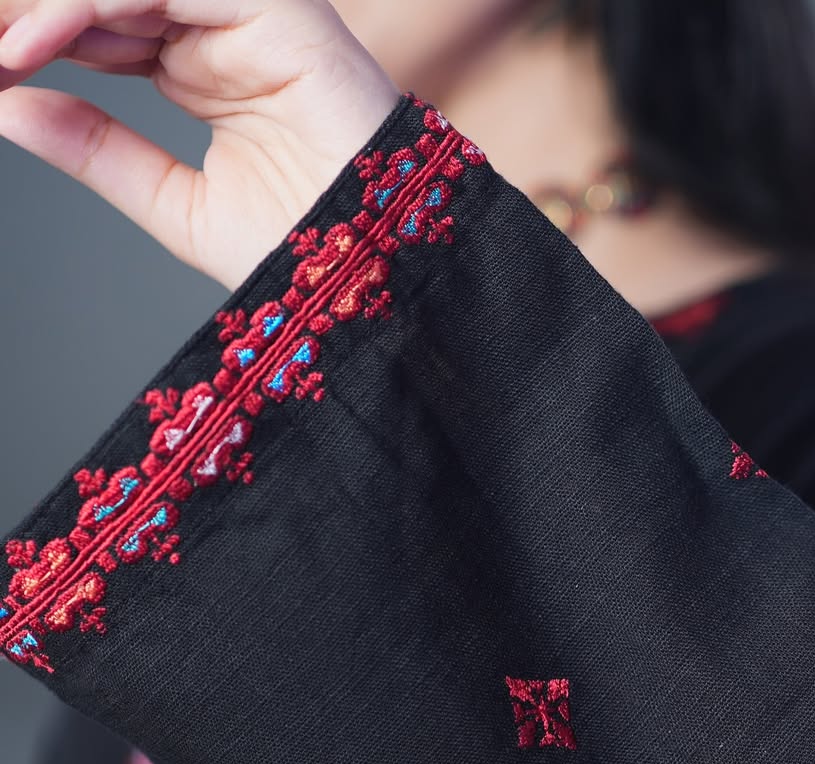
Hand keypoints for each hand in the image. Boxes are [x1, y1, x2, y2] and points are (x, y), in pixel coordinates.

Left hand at [0, 1, 401, 289]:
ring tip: (2, 47)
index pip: (95, 21)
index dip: (30, 36)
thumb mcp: (173, 207)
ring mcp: (252, 15)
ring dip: (52, 5)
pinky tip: (39, 37)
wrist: (377, 284)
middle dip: (28, 11)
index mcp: (200, 70)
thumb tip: (5, 107)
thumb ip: (97, 152)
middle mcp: (221, 30)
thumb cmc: (303, 256)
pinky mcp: (283, 10)